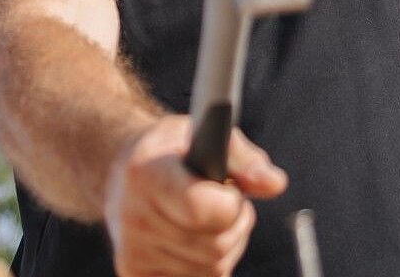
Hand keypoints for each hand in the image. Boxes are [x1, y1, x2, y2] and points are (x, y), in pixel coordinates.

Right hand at [104, 115, 287, 275]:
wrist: (124, 172)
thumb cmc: (174, 151)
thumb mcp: (208, 137)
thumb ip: (246, 160)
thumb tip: (274, 184)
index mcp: (146, 173)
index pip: (203, 210)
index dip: (230, 203)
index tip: (229, 188)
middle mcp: (132, 216)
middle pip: (215, 246)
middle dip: (235, 224)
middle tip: (223, 201)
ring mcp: (132, 252)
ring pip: (213, 268)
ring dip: (225, 245)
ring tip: (206, 218)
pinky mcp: (134, 275)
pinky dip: (208, 265)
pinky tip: (193, 239)